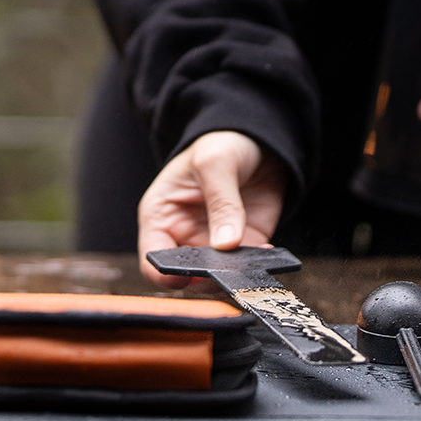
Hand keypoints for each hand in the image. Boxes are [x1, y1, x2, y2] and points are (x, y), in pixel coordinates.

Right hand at [137, 130, 284, 286]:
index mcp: (161, 215)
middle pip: (185, 275)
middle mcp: (183, 235)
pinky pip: (246, 267)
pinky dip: (257, 266)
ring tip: (250, 259)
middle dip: (204, 277)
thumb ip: (221, 202)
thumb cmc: (221, 144)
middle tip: (226, 269)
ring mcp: (214, 244)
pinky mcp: (243, 246)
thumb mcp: (215, 162)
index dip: (165, 272)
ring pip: (216, 278)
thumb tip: (226, 244)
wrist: (257, 141)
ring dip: (233, 274)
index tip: (187, 275)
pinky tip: (267, 251)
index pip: (152, 257)